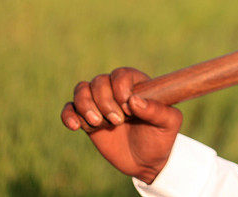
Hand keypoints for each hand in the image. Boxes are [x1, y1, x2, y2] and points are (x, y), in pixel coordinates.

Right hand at [60, 67, 182, 183]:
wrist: (146, 162)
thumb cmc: (161, 138)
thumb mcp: (168, 124)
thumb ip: (157, 110)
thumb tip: (134, 100)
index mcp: (138, 85)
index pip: (122, 74)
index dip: (120, 88)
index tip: (128, 108)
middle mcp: (117, 90)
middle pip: (99, 81)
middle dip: (104, 102)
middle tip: (118, 121)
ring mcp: (100, 104)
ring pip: (81, 90)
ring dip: (85, 106)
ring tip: (98, 124)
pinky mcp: (87, 119)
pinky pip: (69, 108)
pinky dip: (68, 115)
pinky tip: (76, 127)